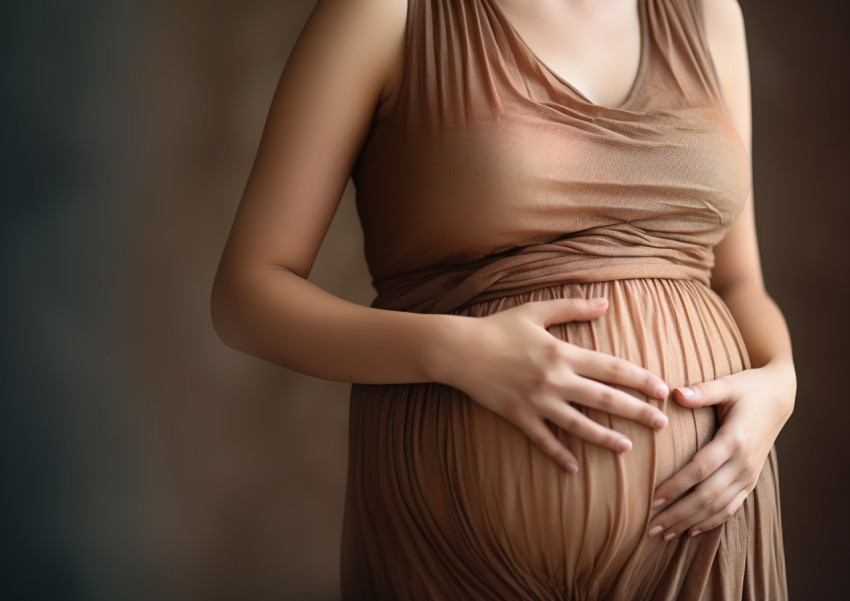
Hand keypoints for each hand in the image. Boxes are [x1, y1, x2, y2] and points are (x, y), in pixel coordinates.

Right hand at [441, 297, 669, 472]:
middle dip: (636, 411)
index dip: (639, 378)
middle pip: (604, 399)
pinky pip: (543, 440)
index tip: (662, 389)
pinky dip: (558, 454)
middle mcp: (554, 379)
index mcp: (562, 352)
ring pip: (579, 424)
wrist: (459, 350)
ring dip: (605, 437)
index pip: (611, 367)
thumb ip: (573, 308)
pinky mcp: (518, 416)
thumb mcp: (536, 311)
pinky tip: (574, 468)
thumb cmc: (498, 327)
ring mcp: (536, 401)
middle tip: (661, 423)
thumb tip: (606, 302)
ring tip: (628, 447)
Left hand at [647, 362, 794, 539]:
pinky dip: (711, 521)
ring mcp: (749, 474)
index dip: (676, 486)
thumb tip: (674, 392)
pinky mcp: (751, 479)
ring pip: (718, 507)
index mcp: (734, 441)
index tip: (651, 498)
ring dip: (689, 522)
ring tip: (662, 534)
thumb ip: (701, 391)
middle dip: (677, 513)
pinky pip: (731, 507)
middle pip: (707, 496)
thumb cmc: (748, 389)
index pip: (700, 470)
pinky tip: (690, 531)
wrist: (779, 398)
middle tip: (649, 527)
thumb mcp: (727, 385)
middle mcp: (743, 463)